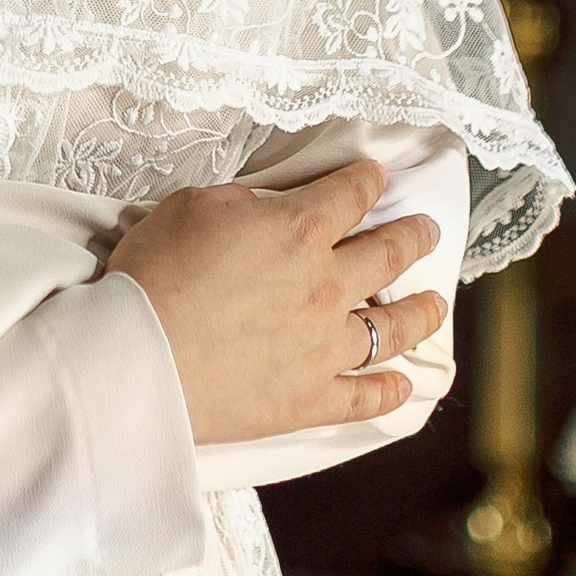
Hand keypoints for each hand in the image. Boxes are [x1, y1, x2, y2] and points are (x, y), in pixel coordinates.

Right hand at [107, 157, 445, 443]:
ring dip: (422, 312)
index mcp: (299, 229)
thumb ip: (242, 203)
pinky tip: (404, 384)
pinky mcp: (311, 399)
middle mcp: (326, 285)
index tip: (375, 176)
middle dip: (415, 236)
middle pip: (389, 254)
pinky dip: (390, 391)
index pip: (350, 194)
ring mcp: (325, 347)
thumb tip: (264, 210)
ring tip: (436, 305)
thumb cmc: (156, 273)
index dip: (367, 180)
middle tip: (428, 229)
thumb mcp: (194, 206)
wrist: (139, 357)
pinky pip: (366, 397)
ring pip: (394, 328)